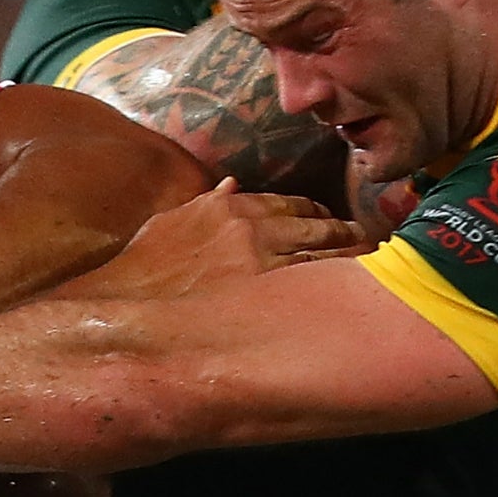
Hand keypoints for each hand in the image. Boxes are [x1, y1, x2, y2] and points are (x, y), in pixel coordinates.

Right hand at [73, 180, 370, 299]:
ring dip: (353, 261)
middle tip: (367, 244)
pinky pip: (318, 289)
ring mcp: (263, 266)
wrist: (122, 311)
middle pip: (319, 229)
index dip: (317, 216)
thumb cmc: (139, 272)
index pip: (292, 205)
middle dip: (345, 236)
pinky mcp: (268, 300)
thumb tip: (231, 184)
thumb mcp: (168, 224)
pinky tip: (359, 294)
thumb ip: (205, 203)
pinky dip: (341, 288)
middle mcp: (254, 231)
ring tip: (375, 268)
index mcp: (231, 209)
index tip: (331, 225)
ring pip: (326, 258)